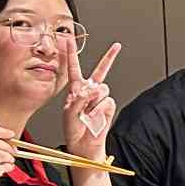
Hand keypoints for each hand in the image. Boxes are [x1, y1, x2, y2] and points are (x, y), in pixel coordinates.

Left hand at [60, 36, 120, 152]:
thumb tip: (91, 89)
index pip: (74, 69)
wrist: (83, 145)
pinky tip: (94, 116)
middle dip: (109, 58)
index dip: (71, 54)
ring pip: (103, 88)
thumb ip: (78, 99)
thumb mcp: (68, 113)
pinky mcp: (109, 107)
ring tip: (87, 113)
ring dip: (93, 100)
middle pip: (101, 71)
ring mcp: (100, 99)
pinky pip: (107, 101)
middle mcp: (90, 91)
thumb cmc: (73, 130)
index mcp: (76, 90)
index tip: (69, 40)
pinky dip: (99, 109)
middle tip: (116, 46)